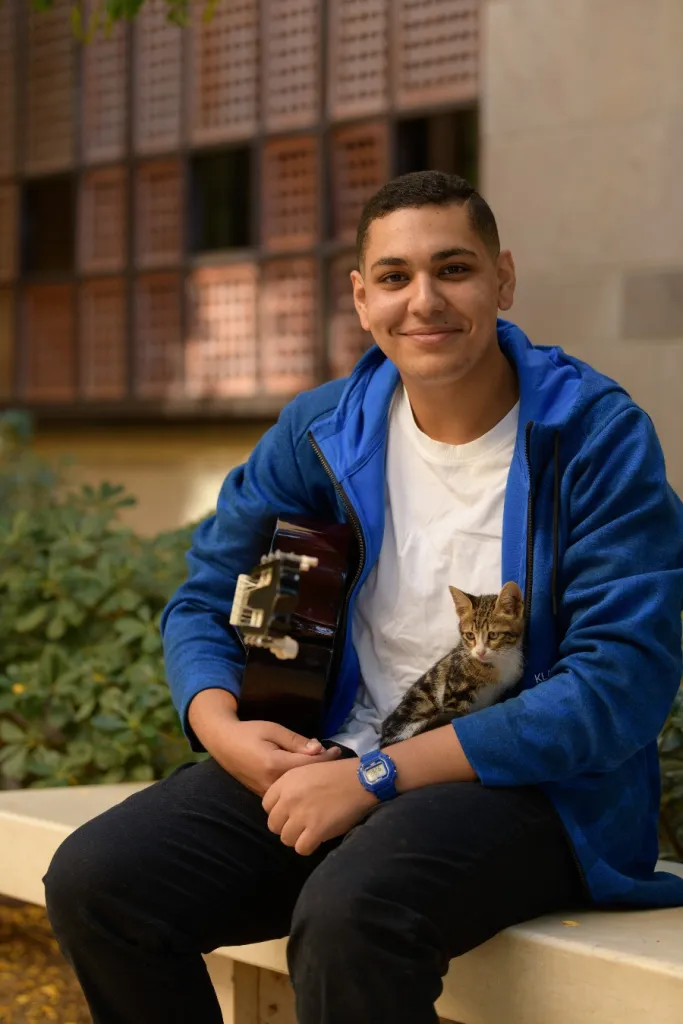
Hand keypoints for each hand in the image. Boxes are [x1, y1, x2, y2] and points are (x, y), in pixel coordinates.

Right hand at [188, 688, 340, 795]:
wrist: (223, 744)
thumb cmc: (248, 732)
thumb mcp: (273, 730)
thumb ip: (296, 741)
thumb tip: (318, 749)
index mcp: (274, 765)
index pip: (308, 765)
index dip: (326, 758)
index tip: (338, 750)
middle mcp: (271, 783)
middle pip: (305, 780)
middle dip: (323, 769)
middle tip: (338, 758)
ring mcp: (267, 793)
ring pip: (297, 789)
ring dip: (313, 778)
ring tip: (327, 767)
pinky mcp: (264, 795)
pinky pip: (287, 793)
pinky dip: (301, 784)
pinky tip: (309, 775)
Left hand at [262, 757, 376, 855]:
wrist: (360, 780)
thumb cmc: (337, 773)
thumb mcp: (307, 770)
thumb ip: (291, 787)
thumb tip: (283, 808)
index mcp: (286, 781)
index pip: (266, 805)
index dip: (278, 811)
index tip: (290, 812)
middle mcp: (289, 798)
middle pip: (273, 825)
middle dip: (286, 826)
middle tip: (301, 824)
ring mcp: (301, 815)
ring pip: (286, 839)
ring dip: (298, 838)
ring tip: (311, 831)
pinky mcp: (316, 830)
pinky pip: (301, 848)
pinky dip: (309, 846)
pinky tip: (318, 838)